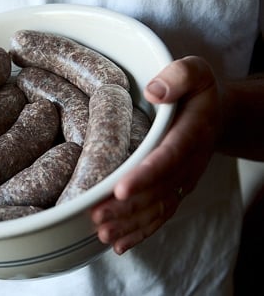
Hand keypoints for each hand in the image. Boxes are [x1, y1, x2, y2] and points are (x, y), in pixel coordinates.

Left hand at [91, 56, 223, 254]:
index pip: (168, 157)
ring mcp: (182, 180)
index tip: (121, 189)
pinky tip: (119, 244)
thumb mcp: (195, 72)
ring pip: (157, 208)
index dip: (145, 175)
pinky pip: (160, 214)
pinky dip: (141, 231)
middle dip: (128, 208)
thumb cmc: (199, 93)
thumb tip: (154, 92)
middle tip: (98, 217)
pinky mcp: (175, 189)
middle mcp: (188, 163)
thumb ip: (178, 78)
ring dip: (130, 224)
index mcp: (191, 133)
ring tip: (103, 234)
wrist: (218, 115)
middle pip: (157, 191)